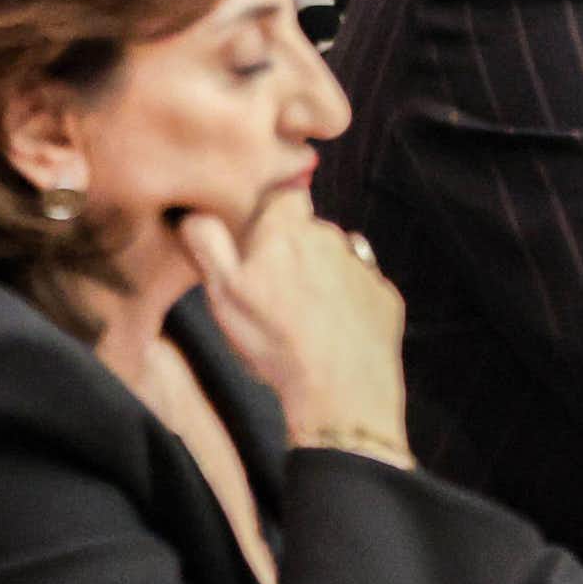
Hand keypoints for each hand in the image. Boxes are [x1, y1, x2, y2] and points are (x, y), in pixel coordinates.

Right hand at [175, 192, 410, 460]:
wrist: (339, 387)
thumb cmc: (274, 339)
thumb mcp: (224, 292)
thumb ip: (210, 244)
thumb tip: (198, 213)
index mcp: (289, 231)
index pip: (284, 196)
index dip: (272, 213)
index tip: (260, 240)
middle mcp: (332, 238)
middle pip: (309, 230)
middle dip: (294, 249)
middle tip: (273, 291)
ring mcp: (363, 267)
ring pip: (337, 259)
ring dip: (321, 276)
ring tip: (301, 317)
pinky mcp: (384, 295)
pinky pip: (361, 289)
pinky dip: (347, 303)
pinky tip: (331, 331)